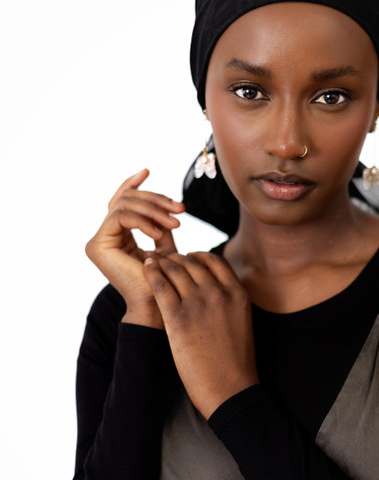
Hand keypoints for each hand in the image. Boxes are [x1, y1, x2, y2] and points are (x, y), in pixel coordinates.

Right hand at [85, 169, 185, 327]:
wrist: (159, 308)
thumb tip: (166, 202)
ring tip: (176, 222)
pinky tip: (160, 231)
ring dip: (153, 209)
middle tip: (180, 208)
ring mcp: (97, 242)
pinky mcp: (97, 246)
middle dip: (154, 199)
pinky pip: (120, 217)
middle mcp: (102, 238)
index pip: (120, 202)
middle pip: (124, 200)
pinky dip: (143, 220)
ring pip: (123, 205)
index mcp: (115, 236)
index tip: (147, 170)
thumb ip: (159, 223)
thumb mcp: (165, 245)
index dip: (132, 184)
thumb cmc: (167, 281)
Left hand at [143, 251, 258, 417]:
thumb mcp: (242, 322)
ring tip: (151, 260)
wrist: (231, 388)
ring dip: (161, 261)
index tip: (186, 260)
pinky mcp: (178, 318)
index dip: (196, 256)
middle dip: (175, 257)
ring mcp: (198, 304)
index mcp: (238, 293)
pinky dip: (152, 273)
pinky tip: (146, 268)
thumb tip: (214, 292)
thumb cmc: (236, 361)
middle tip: (162, 257)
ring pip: (175, 269)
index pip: (214, 260)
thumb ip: (229, 302)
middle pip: (192, 262)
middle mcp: (219, 293)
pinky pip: (160, 286)